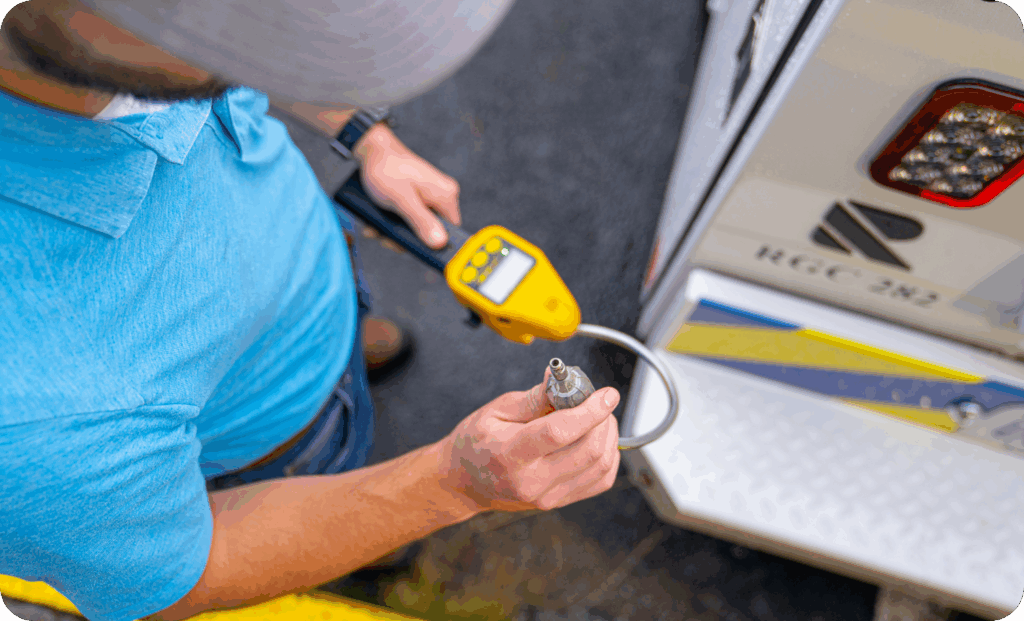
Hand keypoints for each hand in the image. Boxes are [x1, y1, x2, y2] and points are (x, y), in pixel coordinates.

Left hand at [355, 124, 460, 249]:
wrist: (370, 147)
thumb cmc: (385, 169)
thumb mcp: (401, 199)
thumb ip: (420, 221)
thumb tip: (440, 243)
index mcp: (445, 196)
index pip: (450, 232)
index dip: (432, 245)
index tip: (409, 248)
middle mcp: (442, 196)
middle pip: (431, 232)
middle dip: (404, 238)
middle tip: (383, 237)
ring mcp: (430, 196)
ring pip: (416, 226)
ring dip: (394, 231)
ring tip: (375, 228)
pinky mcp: (418, 196)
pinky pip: (409, 217)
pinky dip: (392, 222)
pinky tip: (376, 221)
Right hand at [437, 372, 620, 512]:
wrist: (463, 483)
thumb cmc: (475, 443)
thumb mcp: (496, 411)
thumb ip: (534, 397)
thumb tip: (564, 380)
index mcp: (510, 454)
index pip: (559, 432)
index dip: (590, 410)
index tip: (607, 394)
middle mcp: (532, 481)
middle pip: (589, 451)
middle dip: (604, 420)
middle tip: (598, 402)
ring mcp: (547, 497)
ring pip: (601, 467)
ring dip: (609, 437)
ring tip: (597, 418)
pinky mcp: (559, 502)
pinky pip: (600, 481)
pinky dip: (608, 456)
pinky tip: (596, 439)